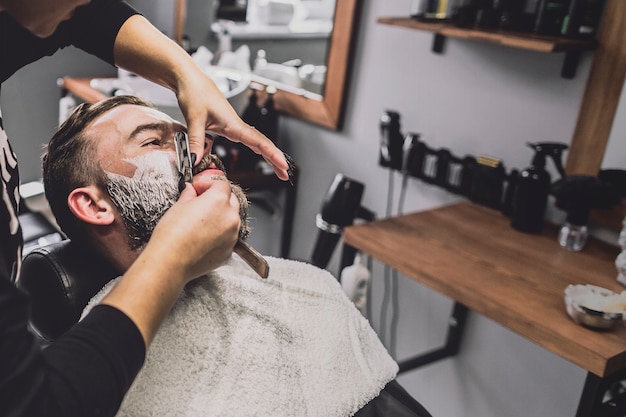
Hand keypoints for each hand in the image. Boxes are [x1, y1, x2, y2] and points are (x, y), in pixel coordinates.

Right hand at [151, 179, 240, 280]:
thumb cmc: (172, 235)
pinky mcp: (229, 251)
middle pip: (231, 200)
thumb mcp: (178, 206)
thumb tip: (191, 191)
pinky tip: (204, 238)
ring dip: (221, 218)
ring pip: (232, 220)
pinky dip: (220, 235)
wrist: (170, 262)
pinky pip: (228, 238)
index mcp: (219, 201)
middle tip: (201, 203)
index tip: (199, 189)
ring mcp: (232, 236)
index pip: (222, 184)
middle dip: (218, 199)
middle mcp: (230, 217)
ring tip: (202, 223)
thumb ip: (190, 195)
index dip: (208, 184)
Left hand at [175, 70, 289, 180]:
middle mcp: (236, 125)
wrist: (189, 78)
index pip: (259, 142)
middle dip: (275, 159)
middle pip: (262, 144)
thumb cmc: (194, 92)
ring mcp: (233, 125)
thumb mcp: (194, 118)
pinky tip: (259, 152)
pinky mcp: (226, 125)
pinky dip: (256, 147)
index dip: (272, 155)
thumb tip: (195, 160)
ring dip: (268, 155)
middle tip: (284, 174)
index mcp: (234, 124)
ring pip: (256, 142)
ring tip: (277, 168)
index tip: (283, 165)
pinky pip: (247, 139)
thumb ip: (196, 141)